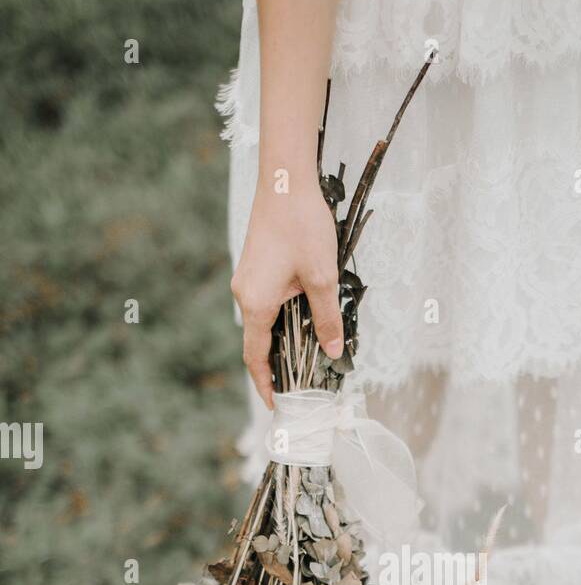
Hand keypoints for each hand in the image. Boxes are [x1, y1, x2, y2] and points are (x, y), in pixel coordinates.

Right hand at [231, 179, 343, 407]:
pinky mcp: (255, 267)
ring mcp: (247, 280)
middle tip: (304, 384)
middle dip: (280, 365)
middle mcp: (244, 294)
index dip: (265, 384)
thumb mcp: (323, 278)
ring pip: (265, 322)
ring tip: (310, 355)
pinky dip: (283, 319)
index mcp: (256, 303)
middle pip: (260, 342)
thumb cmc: (301, 226)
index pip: (257, 358)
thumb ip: (327, 319)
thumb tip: (333, 350)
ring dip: (285, 340)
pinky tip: (305, 319)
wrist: (284, 180)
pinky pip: (266, 303)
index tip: (276, 404)